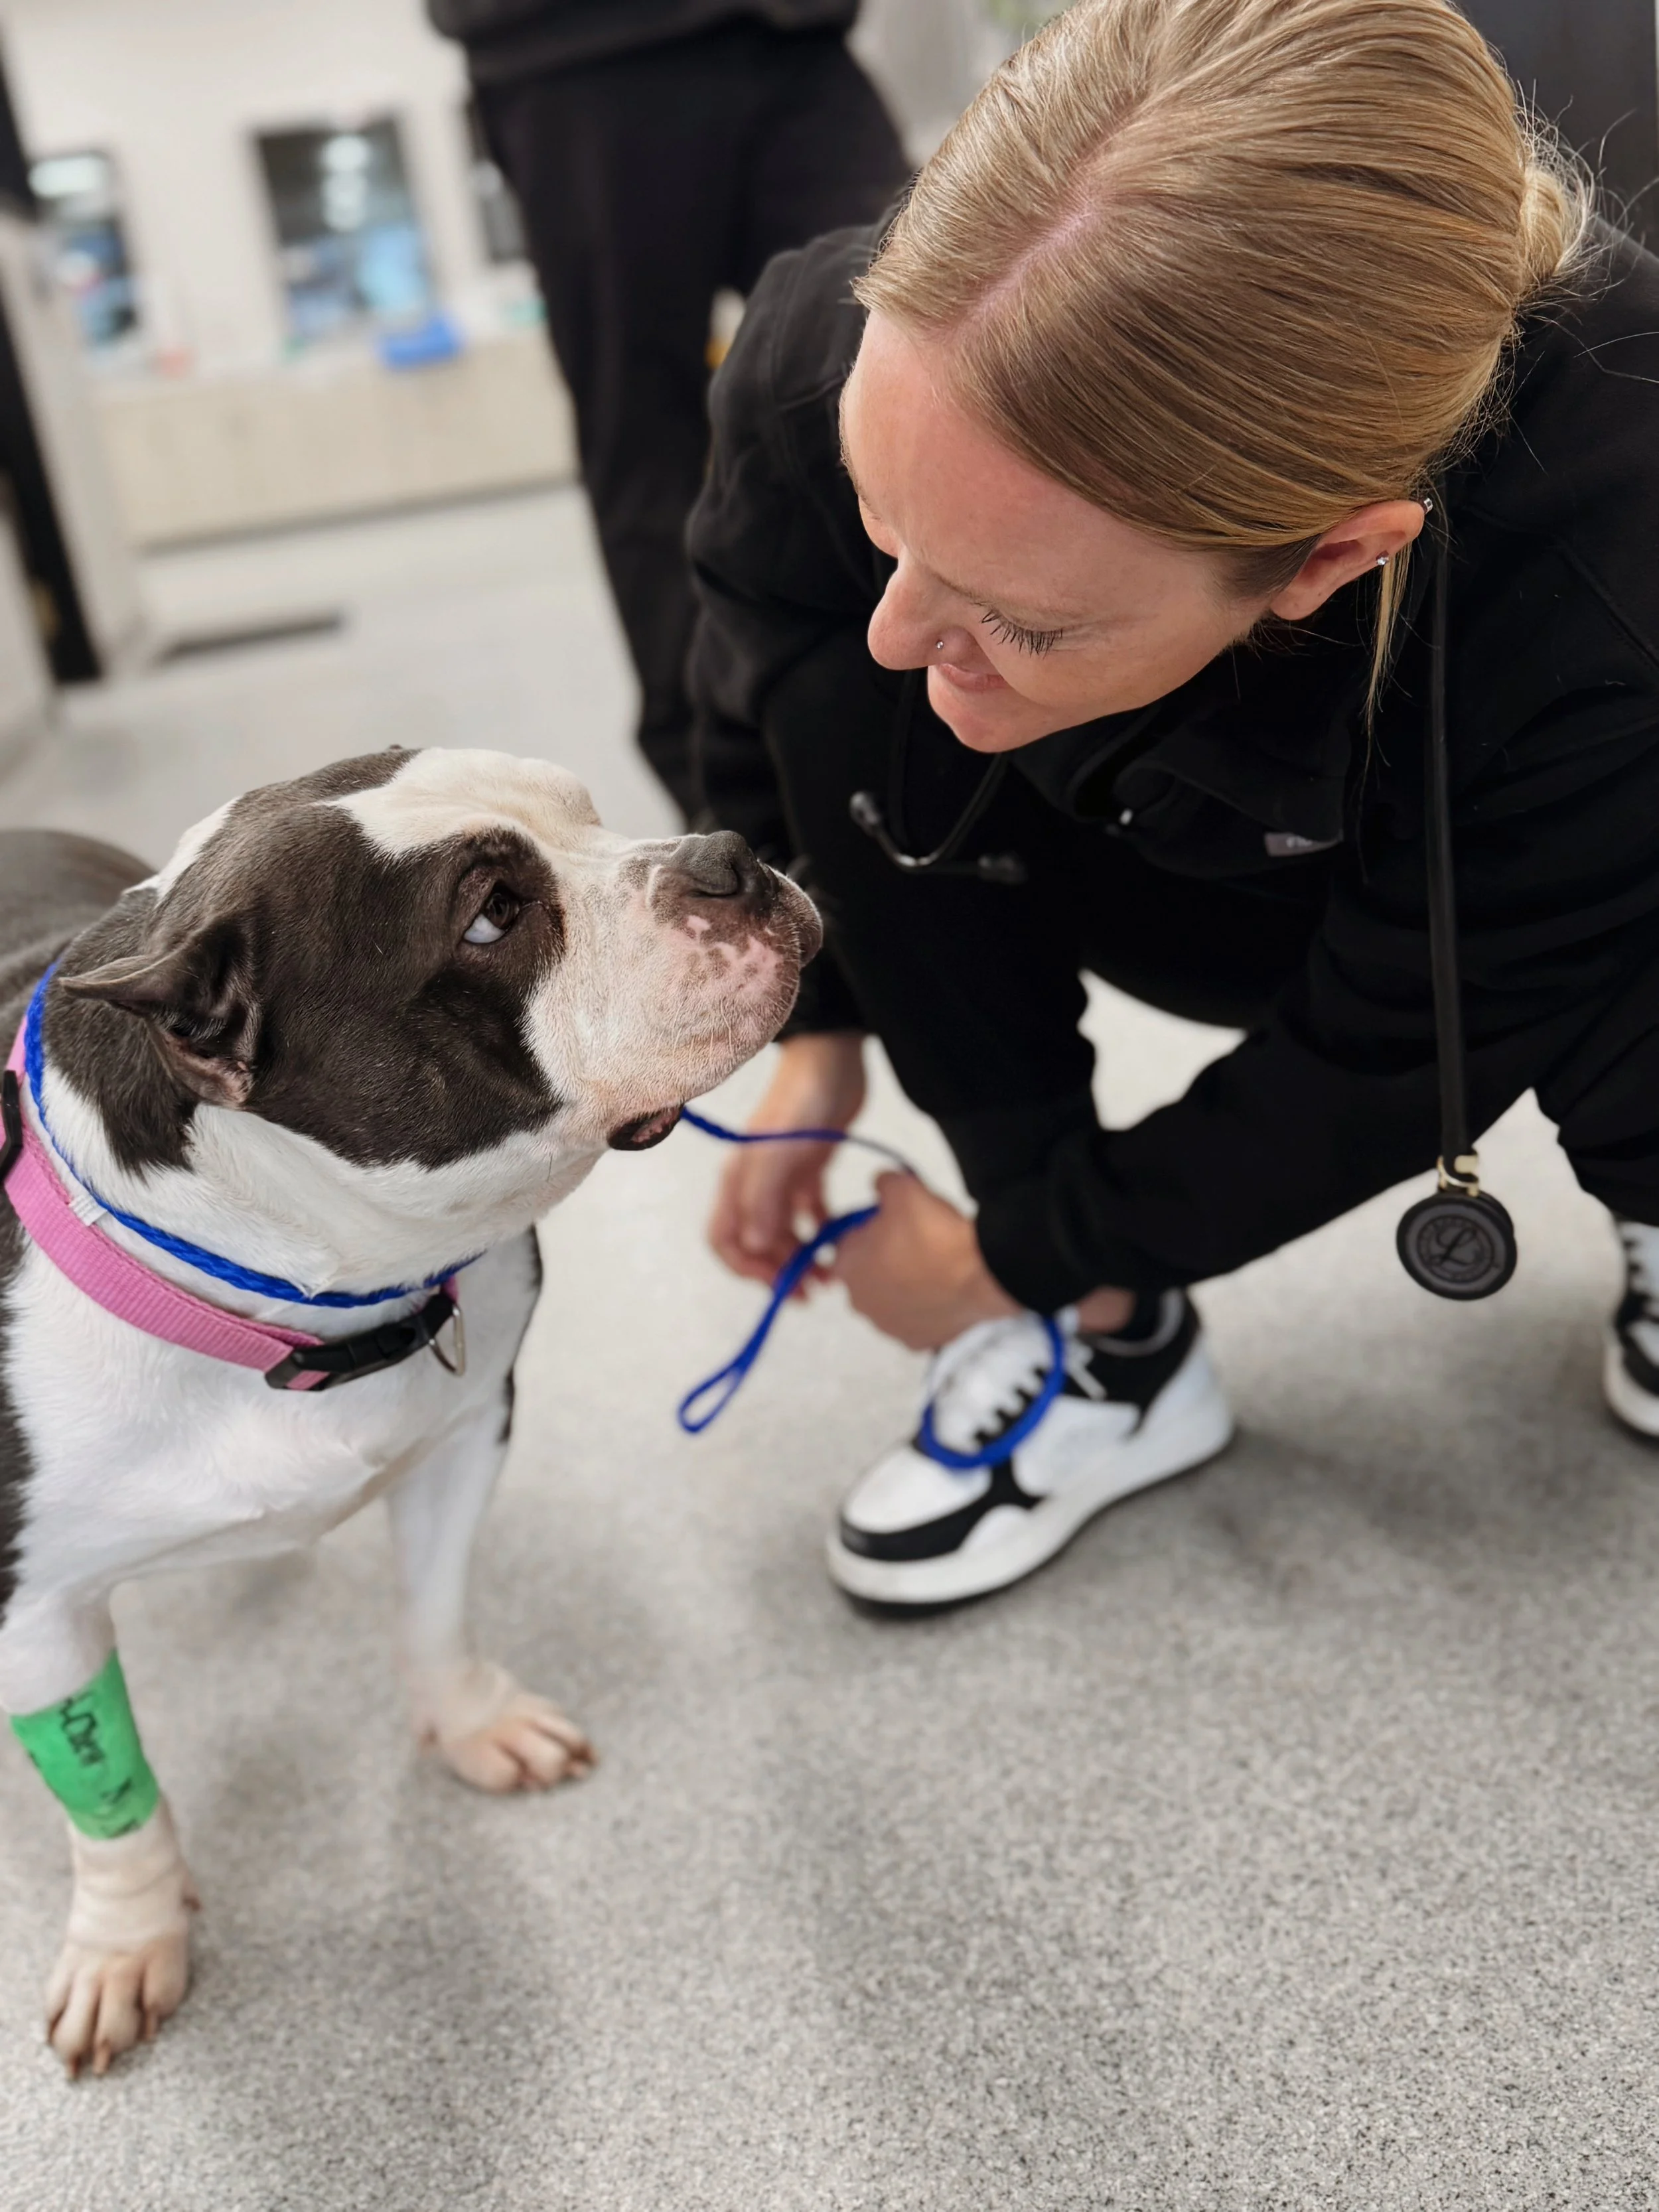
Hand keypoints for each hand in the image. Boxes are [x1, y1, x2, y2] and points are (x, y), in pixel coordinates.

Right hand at [707, 1033, 867, 1288]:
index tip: (780, 1284)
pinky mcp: (810, 1169)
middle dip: (780, 1271)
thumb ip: (764, 1198)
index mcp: (739, 1182)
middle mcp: (756, 1185)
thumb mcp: (781, 1151)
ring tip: (830, 1275)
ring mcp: (783, 1178)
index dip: (747, 1268)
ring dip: (801, 1257)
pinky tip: (841, 1240)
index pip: (725, 1239)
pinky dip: (822, 1229)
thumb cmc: (803, 1100)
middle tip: (815, 1291)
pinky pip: (810, 1212)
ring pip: (783, 1232)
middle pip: (757, 1243)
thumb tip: (754, 1245)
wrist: (833, 1057)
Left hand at [831, 1172, 1020, 1350]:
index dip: (872, 1228)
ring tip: (936, 1266)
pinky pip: (917, 1320)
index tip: (896, 1221)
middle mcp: (860, 1303)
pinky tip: (945, 1291)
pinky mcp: (918, 1342)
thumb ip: (883, 1183)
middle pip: (868, 1274)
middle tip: (918, 1242)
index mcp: (847, 1266)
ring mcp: (889, 1327)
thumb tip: (880, 1183)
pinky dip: (927, 1307)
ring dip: (905, 1285)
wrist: (982, 1273)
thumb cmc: (935, 1233)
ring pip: (892, 1299)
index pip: (849, 1241)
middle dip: (886, 1259)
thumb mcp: (904, 1190)